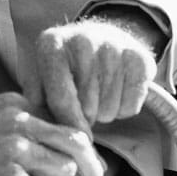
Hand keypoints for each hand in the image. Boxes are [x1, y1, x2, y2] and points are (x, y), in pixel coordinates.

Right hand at [0, 92, 104, 175]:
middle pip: (77, 142)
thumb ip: (18, 132)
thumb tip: (52, 158)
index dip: (80, 147)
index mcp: (15, 105)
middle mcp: (19, 122)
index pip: (64, 121)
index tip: (87, 165)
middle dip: (92, 169)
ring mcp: (15, 150)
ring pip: (63, 174)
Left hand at [34, 17, 158, 136]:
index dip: (67, 125)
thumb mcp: (39, 77)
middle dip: (85, 115)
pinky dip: (124, 108)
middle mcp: (84, 40)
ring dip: (104, 112)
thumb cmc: (63, 66)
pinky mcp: (140, 58)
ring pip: (110, 110)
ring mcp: (114, 46)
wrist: (101, 36)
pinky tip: (117, 89)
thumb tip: (50, 133)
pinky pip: (131, 107)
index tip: (74, 138)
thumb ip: (36, 104)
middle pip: (88, 108)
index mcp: (52, 45)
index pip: (61, 99)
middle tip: (83, 101)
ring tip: (99, 92)